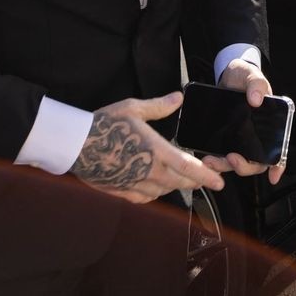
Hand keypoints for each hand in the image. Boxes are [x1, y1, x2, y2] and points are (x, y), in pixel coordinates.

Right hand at [71, 93, 224, 203]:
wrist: (75, 145)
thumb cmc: (104, 124)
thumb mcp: (133, 108)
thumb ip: (159, 106)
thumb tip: (179, 98)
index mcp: (156, 151)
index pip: (189, 168)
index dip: (207, 177)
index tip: (219, 182)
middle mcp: (149, 172)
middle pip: (179, 183)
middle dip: (194, 182)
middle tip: (203, 179)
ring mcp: (135, 184)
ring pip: (164, 191)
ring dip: (175, 186)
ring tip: (181, 180)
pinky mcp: (122, 191)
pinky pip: (146, 197)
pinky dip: (155, 192)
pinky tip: (155, 186)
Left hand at [201, 60, 285, 184]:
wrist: (226, 75)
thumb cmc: (244, 76)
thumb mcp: (252, 76)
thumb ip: (256, 84)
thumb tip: (257, 100)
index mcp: (270, 125)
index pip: (278, 149)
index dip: (278, 164)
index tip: (273, 177)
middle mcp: (257, 136)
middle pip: (255, 161)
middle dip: (243, 166)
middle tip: (230, 159)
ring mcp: (241, 139)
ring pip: (236, 161)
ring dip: (224, 166)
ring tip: (209, 161)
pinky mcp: (226, 138)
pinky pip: (222, 154)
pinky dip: (215, 160)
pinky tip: (205, 157)